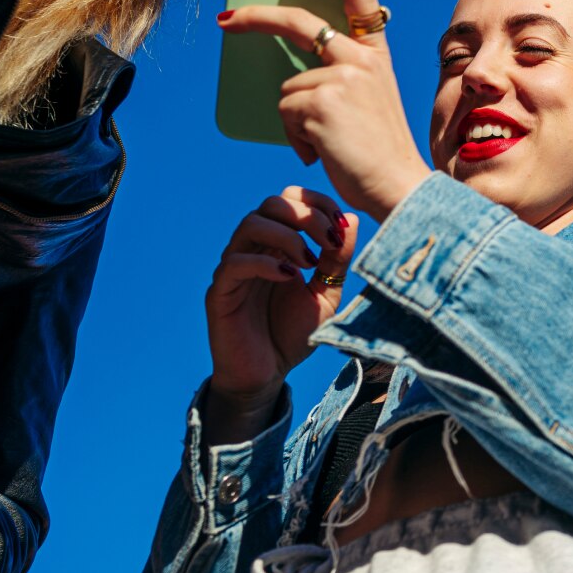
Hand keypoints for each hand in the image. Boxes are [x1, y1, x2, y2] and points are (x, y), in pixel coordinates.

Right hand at [204, 186, 354, 431]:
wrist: (268, 374)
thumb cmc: (293, 332)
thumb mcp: (326, 294)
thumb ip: (337, 260)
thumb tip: (351, 219)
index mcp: (278, 244)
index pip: (289, 199)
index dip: (317, 202)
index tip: (341, 225)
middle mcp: (254, 249)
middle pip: (270, 204)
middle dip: (305, 214)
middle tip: (328, 240)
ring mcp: (234, 268)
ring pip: (250, 224)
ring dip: (287, 235)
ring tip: (309, 262)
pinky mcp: (221, 292)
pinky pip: (235, 263)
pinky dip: (265, 263)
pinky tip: (290, 277)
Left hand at [217, 0, 432, 219]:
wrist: (396, 185)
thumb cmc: (378, 151)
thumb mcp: (369, 100)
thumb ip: (342, 75)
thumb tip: (289, 73)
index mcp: (378, 55)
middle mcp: (363, 58)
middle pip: (301, 24)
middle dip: (258, 17)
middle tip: (227, 19)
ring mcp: (342, 77)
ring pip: (288, 86)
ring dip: (295, 119)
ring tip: (326, 143)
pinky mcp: (320, 102)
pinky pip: (284, 111)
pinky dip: (294, 136)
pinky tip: (321, 152)